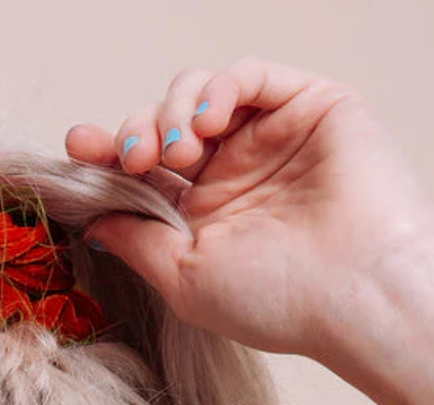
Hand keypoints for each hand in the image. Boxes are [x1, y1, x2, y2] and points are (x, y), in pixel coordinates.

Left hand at [65, 56, 433, 362]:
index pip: (144, 174)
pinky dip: (218, 87)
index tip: (77, 146)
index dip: (107, 154)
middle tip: (135, 160)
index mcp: (204, 218)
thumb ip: (138, 242)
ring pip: (198, 94)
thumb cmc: (278, 300)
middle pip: (161, 127)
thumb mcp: (186, 278)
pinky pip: (248, 75)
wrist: (356, 291)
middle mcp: (234, 175)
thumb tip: (92, 219)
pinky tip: (209, 122)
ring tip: (178, 151)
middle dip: (135, 134)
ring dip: (172, 111)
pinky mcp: (307, 106)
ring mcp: (270, 138)